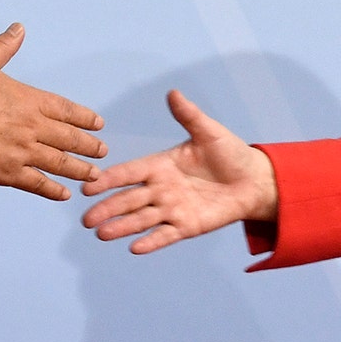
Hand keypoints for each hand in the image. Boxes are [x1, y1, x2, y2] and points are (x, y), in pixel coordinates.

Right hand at [0, 23, 106, 201]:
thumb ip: (4, 47)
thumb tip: (18, 28)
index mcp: (29, 100)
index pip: (66, 110)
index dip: (84, 117)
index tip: (98, 124)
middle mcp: (32, 127)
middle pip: (69, 138)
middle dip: (89, 145)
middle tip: (102, 150)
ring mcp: (22, 151)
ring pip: (60, 163)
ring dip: (80, 169)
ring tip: (94, 175)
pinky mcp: (8, 173)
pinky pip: (37, 183)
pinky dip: (53, 190)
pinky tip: (64, 194)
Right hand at [80, 89, 278, 253]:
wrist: (254, 180)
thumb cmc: (230, 153)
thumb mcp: (209, 132)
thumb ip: (189, 116)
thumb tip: (173, 93)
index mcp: (161, 165)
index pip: (129, 173)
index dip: (109, 180)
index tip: (89, 185)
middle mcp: (161, 189)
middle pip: (129, 200)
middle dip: (107, 209)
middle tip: (86, 219)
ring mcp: (172, 209)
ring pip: (141, 219)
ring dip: (121, 227)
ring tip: (101, 235)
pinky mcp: (187, 226)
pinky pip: (165, 235)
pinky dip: (151, 242)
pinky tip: (134, 248)